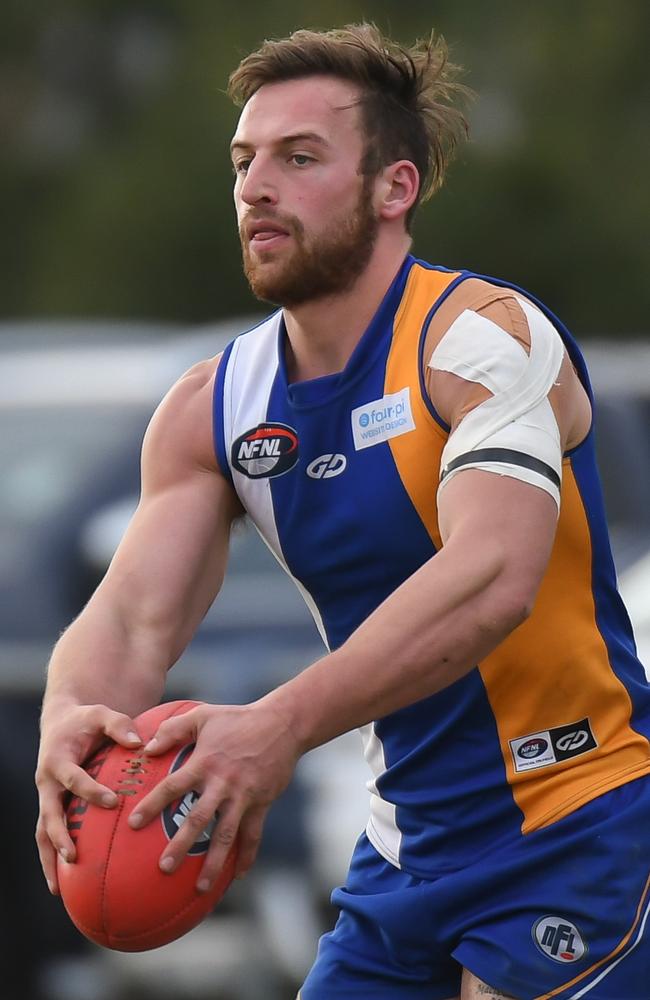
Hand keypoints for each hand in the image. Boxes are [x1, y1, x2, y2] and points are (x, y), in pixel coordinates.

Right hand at [35, 704, 142, 893]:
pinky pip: (49, 836)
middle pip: (49, 814)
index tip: (113, 801)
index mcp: (58, 760)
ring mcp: (46, 798)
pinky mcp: (50, 808)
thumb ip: (119, 725)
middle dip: (59, 836)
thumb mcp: (101, 714)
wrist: (61, 723)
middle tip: (74, 857)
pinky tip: (64, 884)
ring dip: (49, 859)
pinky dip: (54, 859)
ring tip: (59, 888)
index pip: (75, 779)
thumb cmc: (86, 720)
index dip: (91, 791)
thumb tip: (140, 743)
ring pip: (42, 833)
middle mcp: (47, 783)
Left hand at [127, 700, 300, 890]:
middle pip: (197, 819)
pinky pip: (253, 835)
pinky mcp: (261, 803)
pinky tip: (239, 876)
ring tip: (200, 887)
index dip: (152, 805)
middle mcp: (222, 784)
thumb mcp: (202, 716)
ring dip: (214, 863)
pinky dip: (247, 856)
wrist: (282, 724)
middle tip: (163, 868)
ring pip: (226, 835)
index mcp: (204, 763)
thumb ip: (172, 729)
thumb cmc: (237, 718)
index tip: (133, 824)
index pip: (172, 787)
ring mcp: (243, 796)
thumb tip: (146, 748)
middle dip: (180, 845)